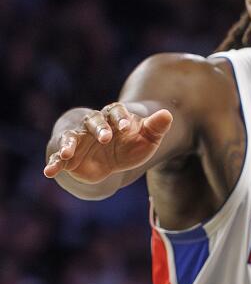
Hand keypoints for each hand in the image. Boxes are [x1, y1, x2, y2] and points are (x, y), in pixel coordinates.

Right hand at [44, 104, 172, 182]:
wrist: (112, 155)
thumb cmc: (131, 143)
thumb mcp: (147, 138)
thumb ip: (156, 127)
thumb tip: (168, 114)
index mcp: (113, 118)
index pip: (116, 112)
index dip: (121, 118)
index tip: (128, 128)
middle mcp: (93, 125)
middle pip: (93, 121)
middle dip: (98, 129)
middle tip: (105, 139)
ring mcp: (79, 139)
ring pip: (71, 137)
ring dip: (68, 145)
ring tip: (67, 154)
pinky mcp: (70, 155)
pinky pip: (59, 157)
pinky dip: (54, 164)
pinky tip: (49, 172)